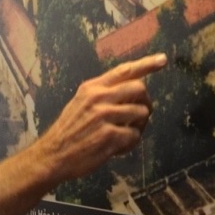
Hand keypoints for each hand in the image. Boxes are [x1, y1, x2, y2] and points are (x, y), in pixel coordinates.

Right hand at [37, 53, 166, 182]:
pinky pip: (135, 135)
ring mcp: (105, 116)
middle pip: (139, 88)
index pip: (123, 71)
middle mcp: (98, 98)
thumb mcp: (79, 103)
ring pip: (142, 112)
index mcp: (91, 88)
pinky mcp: (110, 136)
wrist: (52, 155)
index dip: (146, 64)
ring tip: (125, 134)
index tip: (162, 60)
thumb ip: (102, 94)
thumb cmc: (68, 131)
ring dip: (139, 125)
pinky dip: (130, 143)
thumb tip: (132, 89)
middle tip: (140, 114)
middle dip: (146, 101)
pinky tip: (118, 148)